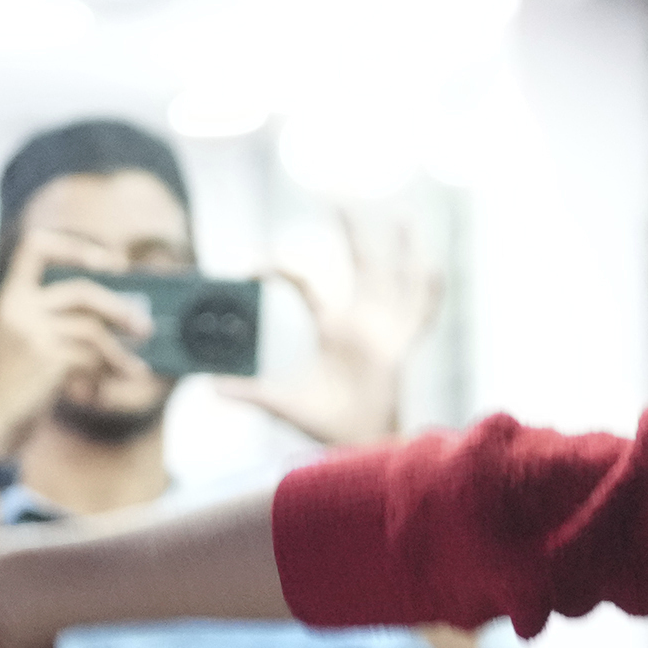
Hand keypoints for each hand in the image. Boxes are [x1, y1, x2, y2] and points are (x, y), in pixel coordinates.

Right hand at [0, 221, 153, 462]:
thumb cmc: (22, 381)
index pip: (35, 246)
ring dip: (120, 350)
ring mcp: (30, 332)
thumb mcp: (29, 337)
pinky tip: (121, 378)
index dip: (73, 246)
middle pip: (82, 291)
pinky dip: (112, 368)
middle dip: (118, 309)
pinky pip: (93, 356)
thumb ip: (60, 315)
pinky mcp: (46, 358)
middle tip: (143, 328)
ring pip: (93, 328)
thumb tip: (125, 306)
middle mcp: (16, 308)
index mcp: (10, 297)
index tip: (110, 262)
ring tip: (135, 366)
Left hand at [213, 215, 443, 451]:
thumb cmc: (328, 425)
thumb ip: (254, 395)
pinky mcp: (399, 348)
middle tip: (341, 201)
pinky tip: (435, 269)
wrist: (361, 446)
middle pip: (358, 268)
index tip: (255, 266)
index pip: (308, 285)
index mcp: (332, 330)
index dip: (283, 269)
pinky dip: (428, 295)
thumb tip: (212, 389)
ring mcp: (384, 333)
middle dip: (351, 235)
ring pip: (395, 282)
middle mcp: (360, 324)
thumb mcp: (285, 406)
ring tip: (404, 219)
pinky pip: (418, 317)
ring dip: (400, 252)